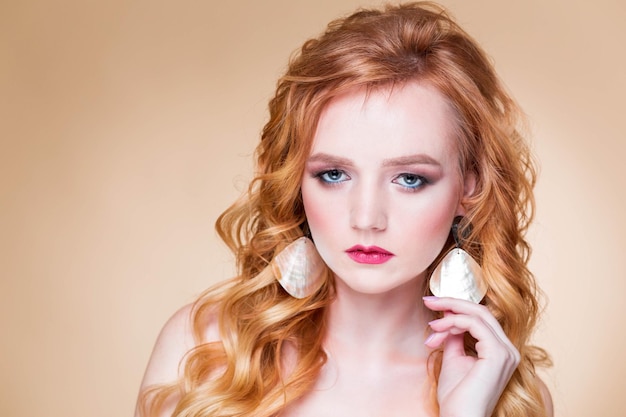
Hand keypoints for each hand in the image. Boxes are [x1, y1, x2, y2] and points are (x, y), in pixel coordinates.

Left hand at [422, 296, 519, 416]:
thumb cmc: (456, 397)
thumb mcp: (454, 358)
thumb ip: (454, 337)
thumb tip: (447, 316)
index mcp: (500, 350)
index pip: (481, 318)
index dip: (456, 308)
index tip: (432, 305)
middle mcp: (508, 349)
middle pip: (481, 311)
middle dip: (452, 303)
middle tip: (428, 300)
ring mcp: (506, 351)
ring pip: (478, 315)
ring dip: (449, 315)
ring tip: (431, 326)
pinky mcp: (498, 354)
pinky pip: (474, 324)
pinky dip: (454, 322)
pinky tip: (438, 330)